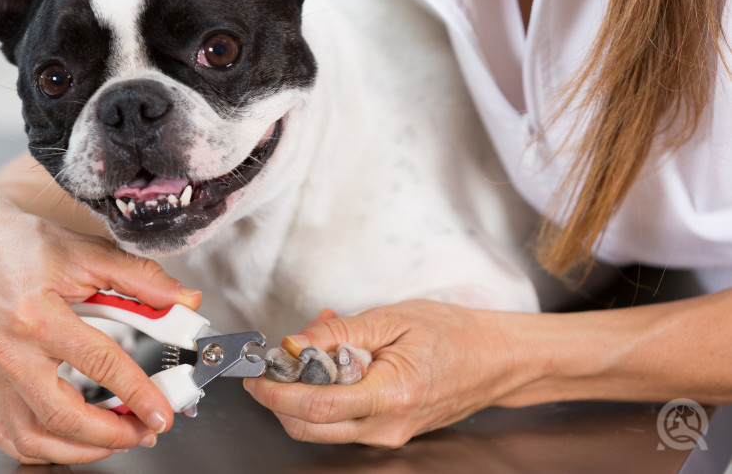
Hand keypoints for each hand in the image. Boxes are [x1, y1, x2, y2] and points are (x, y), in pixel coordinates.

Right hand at [0, 190, 201, 463]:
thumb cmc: (28, 247)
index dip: (137, 392)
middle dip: (111, 434)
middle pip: (61, 415)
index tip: (162, 412)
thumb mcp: (90, 253)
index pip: (98, 363)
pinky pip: (6, 433)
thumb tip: (184, 300)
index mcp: (37, 315)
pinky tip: (71, 443)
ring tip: (118, 440)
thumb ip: (142, 278)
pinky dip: (40, 449)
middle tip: (146, 431)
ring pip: (32, 436)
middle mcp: (11, 351)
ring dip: (79, 450)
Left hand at [244, 300, 533, 447]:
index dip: (277, 393)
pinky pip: (345, 423)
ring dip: (302, 396)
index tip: (257, 375)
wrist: (496, 359)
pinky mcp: (390, 434)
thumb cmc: (454, 334)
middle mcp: (388, 426)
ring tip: (311, 353)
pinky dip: (327, 397)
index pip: (317, 406)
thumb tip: (295, 343)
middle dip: (279, 400)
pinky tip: (335, 365)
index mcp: (391, 394)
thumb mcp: (392, 318)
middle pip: (310, 428)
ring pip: (323, 430)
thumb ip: (340, 332)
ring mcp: (390, 435)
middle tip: (271, 367)